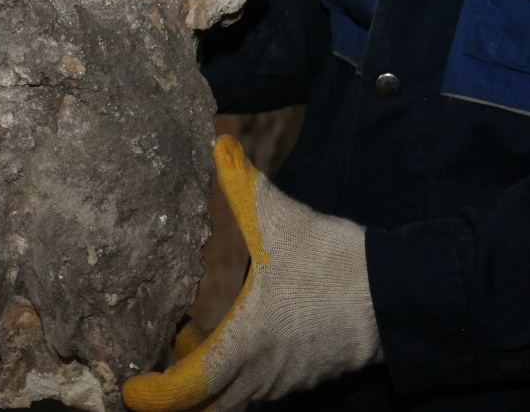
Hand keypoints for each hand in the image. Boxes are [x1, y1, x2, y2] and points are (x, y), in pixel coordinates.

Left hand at [122, 135, 382, 411]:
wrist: (400, 291)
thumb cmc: (335, 260)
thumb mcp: (281, 219)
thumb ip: (243, 183)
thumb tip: (218, 143)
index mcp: (248, 341)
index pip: (190, 388)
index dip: (156, 395)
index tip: (130, 391)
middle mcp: (264, 371)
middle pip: (208, 410)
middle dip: (176, 401)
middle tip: (152, 377)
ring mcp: (288, 379)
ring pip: (235, 400)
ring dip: (206, 387)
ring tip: (185, 351)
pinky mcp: (308, 376)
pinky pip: (259, 389)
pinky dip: (235, 378)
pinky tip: (230, 344)